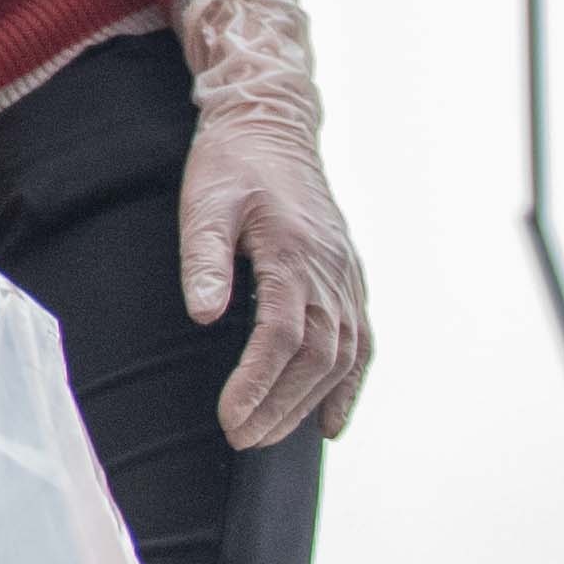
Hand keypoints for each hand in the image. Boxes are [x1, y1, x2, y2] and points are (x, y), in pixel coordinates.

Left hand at [173, 0, 371, 447]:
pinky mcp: (349, 276)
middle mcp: (331, 269)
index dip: (258, 383)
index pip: (283, 335)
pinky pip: (361, 341)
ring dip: (308, 403)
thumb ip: (204, 258)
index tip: (230, 419)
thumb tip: (203, 318)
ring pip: (343, 355)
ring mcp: (346, 275)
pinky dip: (349, 385)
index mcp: (295, 251)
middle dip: (280, 405)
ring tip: (269, 436)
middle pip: (317, 356)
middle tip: (240, 439)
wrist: (272, 124)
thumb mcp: (204, 202)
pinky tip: (331, 421)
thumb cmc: (230, 163)